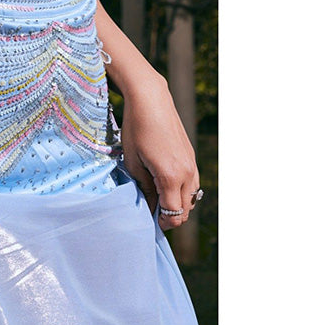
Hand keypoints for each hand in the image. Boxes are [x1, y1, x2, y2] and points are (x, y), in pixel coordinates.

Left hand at [119, 76, 199, 230]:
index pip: (173, 213)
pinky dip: (182, 192)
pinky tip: (165, 187)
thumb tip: (150, 207)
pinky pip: (192, 185)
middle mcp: (187, 173)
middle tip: (151, 214)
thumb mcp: (133, 162)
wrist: (151, 102)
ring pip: (191, 199)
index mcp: (171, 177)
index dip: (161, 223)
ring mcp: (192, 165)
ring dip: (177, 205)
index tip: (149, 222)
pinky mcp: (191, 158)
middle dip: (170, 217)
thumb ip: (144, 188)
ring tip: (157, 200)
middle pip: (185, 210)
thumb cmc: (136, 130)